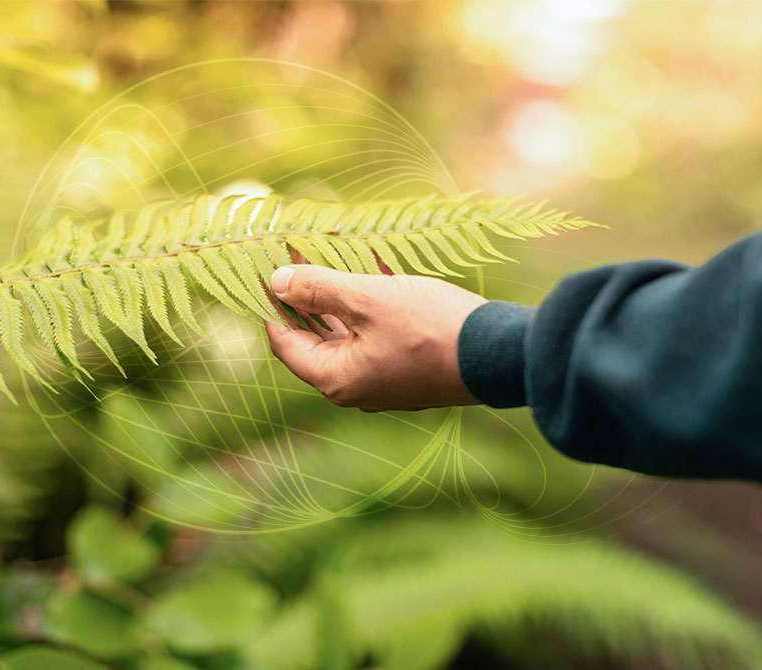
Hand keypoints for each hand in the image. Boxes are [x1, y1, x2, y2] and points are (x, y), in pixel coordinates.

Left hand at [263, 264, 487, 410]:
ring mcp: (384, 379)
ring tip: (325, 256)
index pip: (285, 343)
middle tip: (291, 258)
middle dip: (304, 296)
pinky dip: (365, 305)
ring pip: (347, 333)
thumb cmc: (431, 328)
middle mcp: (357, 386)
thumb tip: (277, 281)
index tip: (262, 272)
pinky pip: (374, 334)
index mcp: (337, 378)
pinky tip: (367, 269)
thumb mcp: (369, 299)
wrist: (498, 354)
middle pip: (315, 338)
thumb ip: (320, 289)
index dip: (271, 306)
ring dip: (336, 297)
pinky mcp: (408, 367)